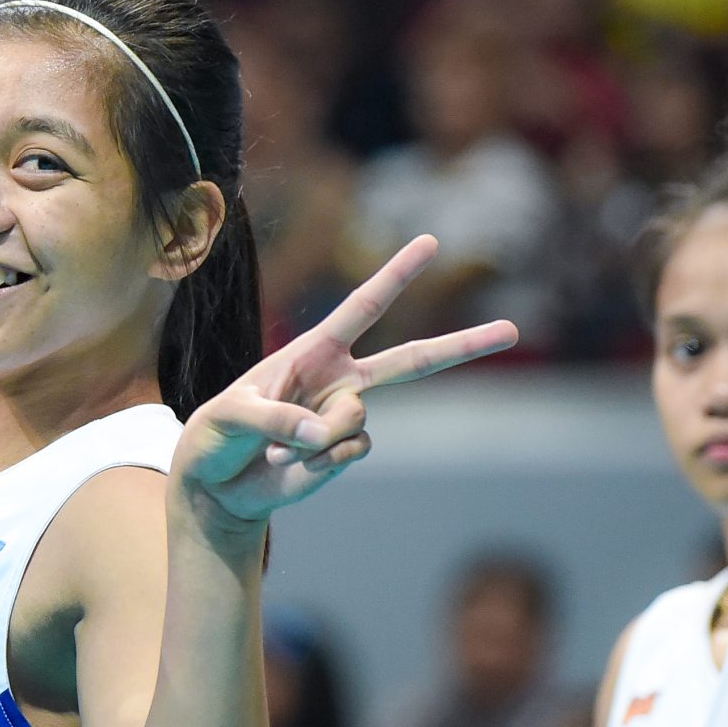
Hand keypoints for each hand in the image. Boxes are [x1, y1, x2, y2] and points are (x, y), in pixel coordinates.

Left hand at [173, 235, 515, 532]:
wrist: (215, 484)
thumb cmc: (214, 435)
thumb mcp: (229, 416)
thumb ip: (275, 420)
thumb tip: (325, 434)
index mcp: (312, 351)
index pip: (362, 307)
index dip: (395, 275)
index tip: (430, 242)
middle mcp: (339, 379)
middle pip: (411, 361)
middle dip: (463, 346)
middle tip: (513, 329)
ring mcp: (346, 417)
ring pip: (358, 419)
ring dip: (316, 435)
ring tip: (277, 446)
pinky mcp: (346, 452)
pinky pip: (353, 452)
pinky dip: (320, 462)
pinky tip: (294, 465)